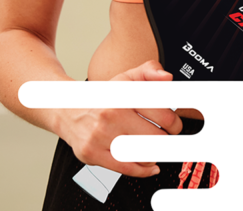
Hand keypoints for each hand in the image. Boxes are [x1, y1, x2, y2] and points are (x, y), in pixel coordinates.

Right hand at [61, 60, 180, 176]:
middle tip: (167, 137)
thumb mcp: (125, 78)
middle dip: (166, 139)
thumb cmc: (102, 96)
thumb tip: (167, 77)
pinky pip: (126, 168)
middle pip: (155, 136)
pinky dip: (143, 170)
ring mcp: (101, 135)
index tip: (175, 124)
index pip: (161, 113)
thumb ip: (149, 72)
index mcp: (123, 94)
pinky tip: (150, 165)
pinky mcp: (93, 153)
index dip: (174, 122)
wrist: (67, 109)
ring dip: (155, 154)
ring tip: (155, 148)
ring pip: (142, 153)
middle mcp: (112, 113)